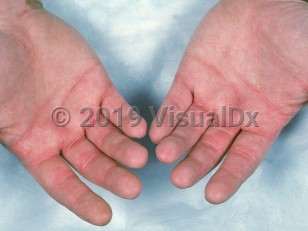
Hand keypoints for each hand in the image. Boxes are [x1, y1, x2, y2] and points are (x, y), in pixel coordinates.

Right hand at [0, 2, 146, 224]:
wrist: (15, 29)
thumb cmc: (1, 68)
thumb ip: (5, 134)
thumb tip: (12, 148)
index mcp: (38, 145)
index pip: (62, 182)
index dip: (82, 200)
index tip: (104, 216)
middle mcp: (64, 133)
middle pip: (93, 162)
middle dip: (112, 176)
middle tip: (132, 188)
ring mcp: (84, 111)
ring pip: (110, 137)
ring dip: (126, 150)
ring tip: (140, 159)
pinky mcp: (99, 88)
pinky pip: (118, 108)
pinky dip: (128, 120)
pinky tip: (139, 130)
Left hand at [150, 0, 307, 203]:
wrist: (265, 4)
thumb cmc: (292, 34)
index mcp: (262, 120)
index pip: (243, 158)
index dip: (229, 177)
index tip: (213, 195)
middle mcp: (232, 113)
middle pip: (210, 146)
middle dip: (195, 163)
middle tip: (179, 178)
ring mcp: (209, 95)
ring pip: (189, 126)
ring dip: (176, 142)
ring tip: (164, 154)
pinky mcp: (190, 76)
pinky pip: (175, 100)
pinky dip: (166, 116)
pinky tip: (156, 131)